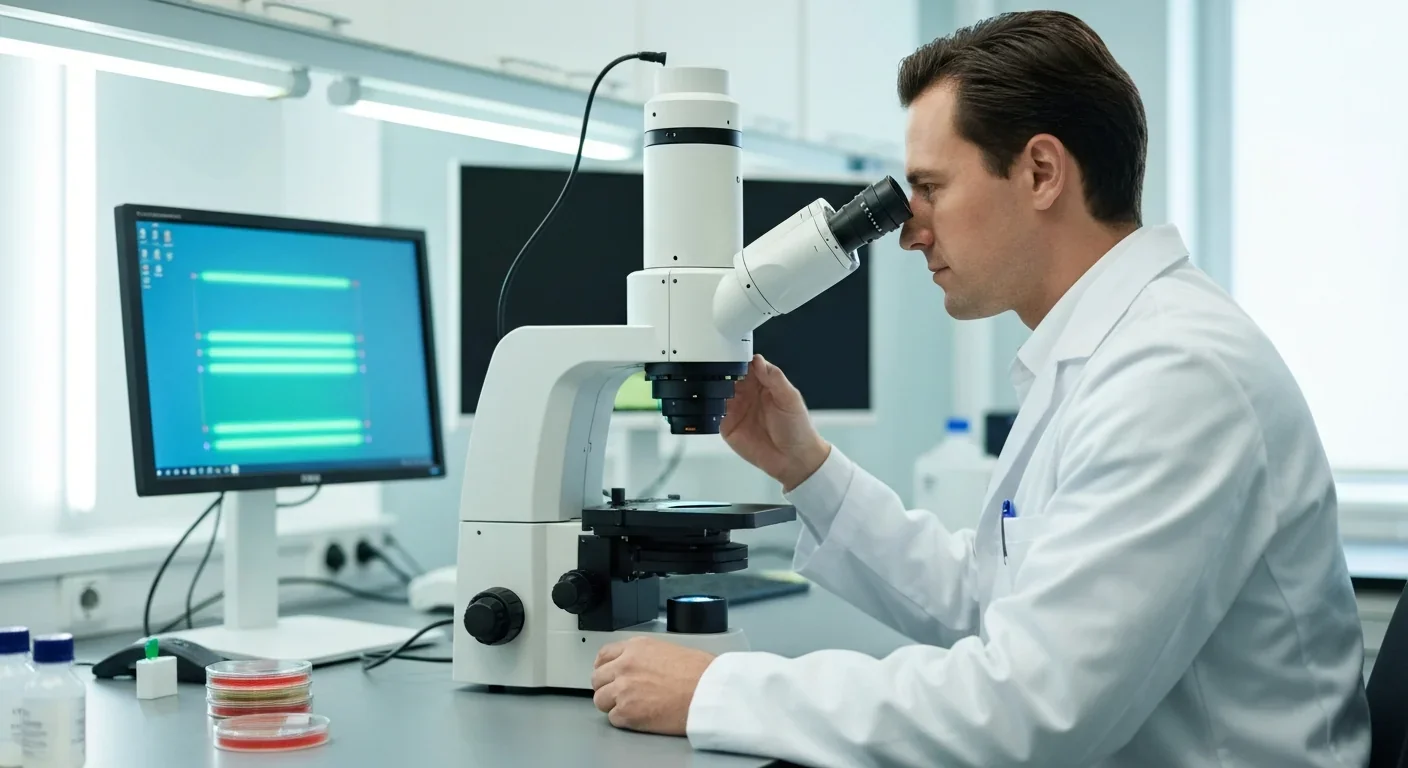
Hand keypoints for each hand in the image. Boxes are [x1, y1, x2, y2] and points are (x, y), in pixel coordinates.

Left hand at [591, 637, 714, 735]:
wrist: (710, 691)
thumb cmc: (701, 672)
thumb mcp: (668, 649)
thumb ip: (646, 657)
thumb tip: (640, 667)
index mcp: (635, 647)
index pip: (604, 655)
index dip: (604, 667)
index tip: (607, 673)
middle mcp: (624, 666)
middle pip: (597, 678)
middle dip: (606, 687)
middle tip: (618, 694)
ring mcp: (623, 689)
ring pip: (600, 700)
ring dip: (612, 704)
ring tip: (630, 707)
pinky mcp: (628, 712)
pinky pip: (613, 718)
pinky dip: (623, 720)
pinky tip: (638, 717)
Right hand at [721, 354, 830, 490]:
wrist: (793, 460)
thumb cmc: (797, 428)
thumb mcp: (790, 398)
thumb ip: (774, 378)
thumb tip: (757, 360)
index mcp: (763, 384)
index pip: (746, 365)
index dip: (737, 359)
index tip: (729, 353)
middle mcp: (747, 394)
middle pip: (727, 376)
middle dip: (720, 372)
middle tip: (716, 369)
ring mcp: (736, 410)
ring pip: (717, 393)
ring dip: (712, 388)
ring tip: (711, 385)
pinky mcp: (727, 426)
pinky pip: (713, 414)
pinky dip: (709, 408)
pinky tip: (709, 403)